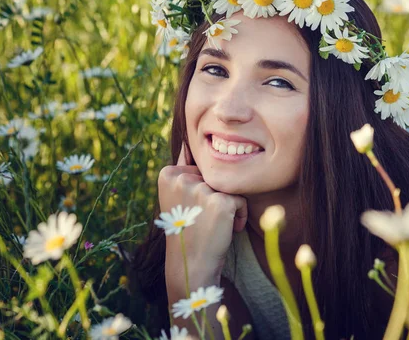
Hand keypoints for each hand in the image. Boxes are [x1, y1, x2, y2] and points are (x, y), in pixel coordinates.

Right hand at [158, 141, 248, 271]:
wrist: (191, 264)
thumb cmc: (187, 230)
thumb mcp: (177, 197)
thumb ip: (183, 170)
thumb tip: (187, 144)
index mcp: (167, 173)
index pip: (199, 168)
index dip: (201, 191)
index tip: (190, 212)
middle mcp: (182, 178)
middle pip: (215, 176)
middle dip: (215, 197)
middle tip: (202, 220)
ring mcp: (200, 189)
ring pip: (229, 186)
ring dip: (228, 206)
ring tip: (212, 225)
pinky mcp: (220, 201)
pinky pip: (241, 199)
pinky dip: (239, 215)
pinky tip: (225, 229)